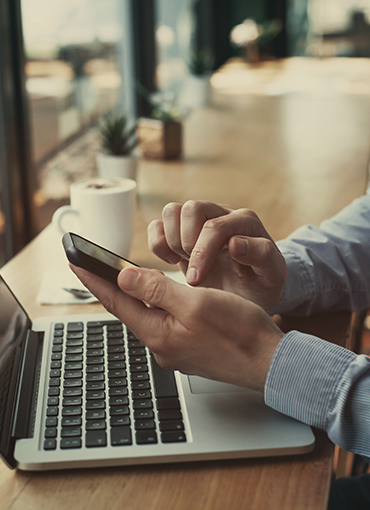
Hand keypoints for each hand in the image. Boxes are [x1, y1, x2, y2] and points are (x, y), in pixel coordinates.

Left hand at [71, 265, 283, 390]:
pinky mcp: (188, 347)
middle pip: (127, 310)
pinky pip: (162, 321)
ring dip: (131, 295)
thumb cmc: (239, 332)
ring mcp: (175, 348)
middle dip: (108, 286)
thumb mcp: (196, 303)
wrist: (267, 361)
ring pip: (145, 315)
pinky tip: (156, 298)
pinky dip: (153, 304)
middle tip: (91, 266)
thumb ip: (157, 290)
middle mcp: (161, 344)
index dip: (94, 279)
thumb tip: (123, 278)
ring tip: (118, 277)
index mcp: (158, 333)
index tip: (75, 261)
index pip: (116, 302)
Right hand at [147, 201, 286, 309]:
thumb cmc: (260, 285)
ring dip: (172, 240)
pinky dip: (158, 242)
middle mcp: (222, 214)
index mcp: (246, 222)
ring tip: (184, 262)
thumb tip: (235, 242)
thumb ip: (262, 256)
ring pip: (172, 211)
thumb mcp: (272, 276)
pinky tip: (171, 260)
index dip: (202, 252)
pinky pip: (158, 224)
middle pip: (191, 208)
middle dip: (187, 243)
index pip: (215, 226)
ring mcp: (200, 221)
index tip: (198, 280)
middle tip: (195, 270)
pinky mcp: (182, 232)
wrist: (248, 294)